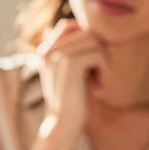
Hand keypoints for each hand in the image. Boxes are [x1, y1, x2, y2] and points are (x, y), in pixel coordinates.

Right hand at [35, 19, 106, 133]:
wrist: (63, 124)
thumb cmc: (73, 99)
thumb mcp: (73, 70)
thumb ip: (76, 49)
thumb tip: (87, 28)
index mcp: (44, 51)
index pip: (69, 25)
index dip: (86, 40)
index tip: (90, 64)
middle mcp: (47, 50)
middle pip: (86, 31)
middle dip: (98, 51)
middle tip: (97, 74)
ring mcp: (56, 55)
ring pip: (94, 40)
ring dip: (103, 60)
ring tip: (98, 79)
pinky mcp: (68, 63)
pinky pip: (98, 53)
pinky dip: (105, 69)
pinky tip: (99, 85)